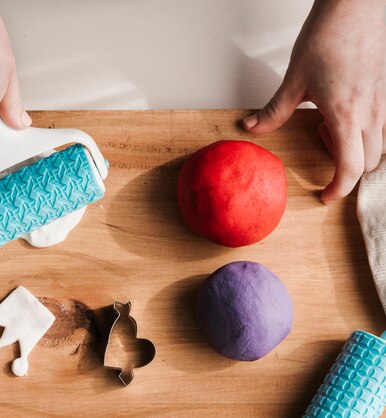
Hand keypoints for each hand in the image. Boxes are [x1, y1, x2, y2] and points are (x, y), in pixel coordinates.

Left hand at [243, 0, 384, 202]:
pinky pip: (384, 124)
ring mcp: (384, 102)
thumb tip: (253, 127)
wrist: (356, 7)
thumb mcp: (294, 79)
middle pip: (370, 162)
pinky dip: (366, 130)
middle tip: (323, 146)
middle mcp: (371, 113)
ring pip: (381, 144)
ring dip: (358, 147)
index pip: (350, 168)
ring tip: (330, 123)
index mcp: (345, 115)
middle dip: (347, 167)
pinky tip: (344, 109)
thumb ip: (274, 109)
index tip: (324, 195)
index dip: (338, 189)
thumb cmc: (329, 37)